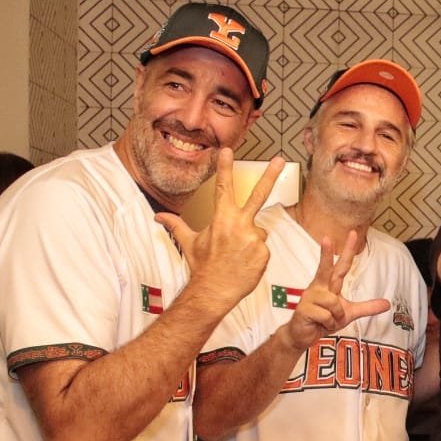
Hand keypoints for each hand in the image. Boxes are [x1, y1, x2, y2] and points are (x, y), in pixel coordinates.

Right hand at [155, 150, 283, 312]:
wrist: (214, 291)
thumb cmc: (202, 266)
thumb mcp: (187, 242)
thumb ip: (176, 225)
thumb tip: (159, 217)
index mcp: (221, 218)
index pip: (224, 187)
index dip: (225, 167)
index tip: (228, 150)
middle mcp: (240, 224)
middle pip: (258, 195)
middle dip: (270, 175)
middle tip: (281, 160)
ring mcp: (254, 237)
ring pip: (258, 231)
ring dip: (250, 239)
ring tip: (236, 254)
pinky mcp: (264, 252)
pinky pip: (262, 247)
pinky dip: (255, 253)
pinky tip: (244, 263)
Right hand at [282, 232, 389, 350]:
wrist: (303, 336)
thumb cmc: (324, 320)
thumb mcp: (349, 313)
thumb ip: (367, 307)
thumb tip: (388, 304)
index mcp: (329, 285)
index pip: (341, 265)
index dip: (348, 251)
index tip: (353, 233)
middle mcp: (318, 287)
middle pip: (326, 268)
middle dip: (326, 254)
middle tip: (326, 237)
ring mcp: (309, 297)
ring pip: (334, 304)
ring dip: (335, 316)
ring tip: (327, 320)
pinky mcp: (304, 309)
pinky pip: (327, 316)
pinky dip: (328, 323)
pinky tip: (319, 324)